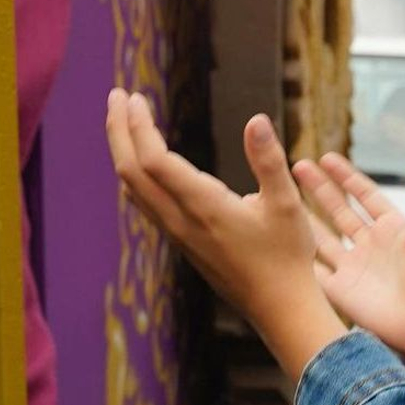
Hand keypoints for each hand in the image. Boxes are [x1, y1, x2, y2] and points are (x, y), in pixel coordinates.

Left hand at [106, 91, 342, 377]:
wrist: (278, 308)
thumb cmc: (288, 257)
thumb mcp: (288, 205)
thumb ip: (270, 161)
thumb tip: (257, 119)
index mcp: (204, 208)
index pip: (154, 161)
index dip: (138, 126)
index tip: (134, 97)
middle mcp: (182, 221)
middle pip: (131, 171)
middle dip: (119, 131)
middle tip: (117, 96)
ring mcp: (178, 234)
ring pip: (133, 189)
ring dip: (123, 151)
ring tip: (122, 122)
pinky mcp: (182, 243)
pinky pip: (145, 204)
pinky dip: (135, 175)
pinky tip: (141, 165)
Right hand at [294, 149, 404, 359]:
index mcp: (392, 228)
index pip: (364, 195)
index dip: (346, 176)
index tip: (326, 158)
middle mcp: (370, 245)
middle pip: (339, 210)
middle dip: (318, 188)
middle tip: (297, 166)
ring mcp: (353, 267)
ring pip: (321, 236)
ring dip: (303, 216)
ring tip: (282, 195)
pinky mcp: (340, 290)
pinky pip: (314, 269)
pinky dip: (298, 257)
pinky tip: (280, 239)